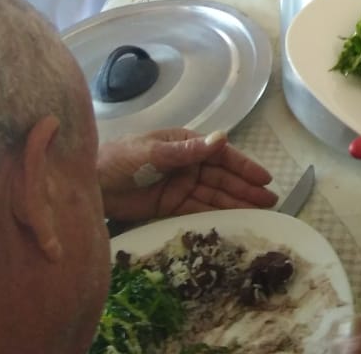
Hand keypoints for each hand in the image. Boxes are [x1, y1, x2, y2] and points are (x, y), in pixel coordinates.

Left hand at [97, 128, 276, 223]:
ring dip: (236, 203)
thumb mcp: (151, 152)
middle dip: (246, 188)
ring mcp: (181, 186)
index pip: (221, 155)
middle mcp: (188, 164)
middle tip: (270, 201)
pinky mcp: (171, 207)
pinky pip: (199, 210)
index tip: (264, 178)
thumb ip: (185, 150)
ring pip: (215, 195)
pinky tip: (234, 222)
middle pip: (223, 177)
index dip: (244, 167)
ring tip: (260, 213)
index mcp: (185, 144)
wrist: (89, 185)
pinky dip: (216, 216)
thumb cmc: (118, 159)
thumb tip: (221, 137)